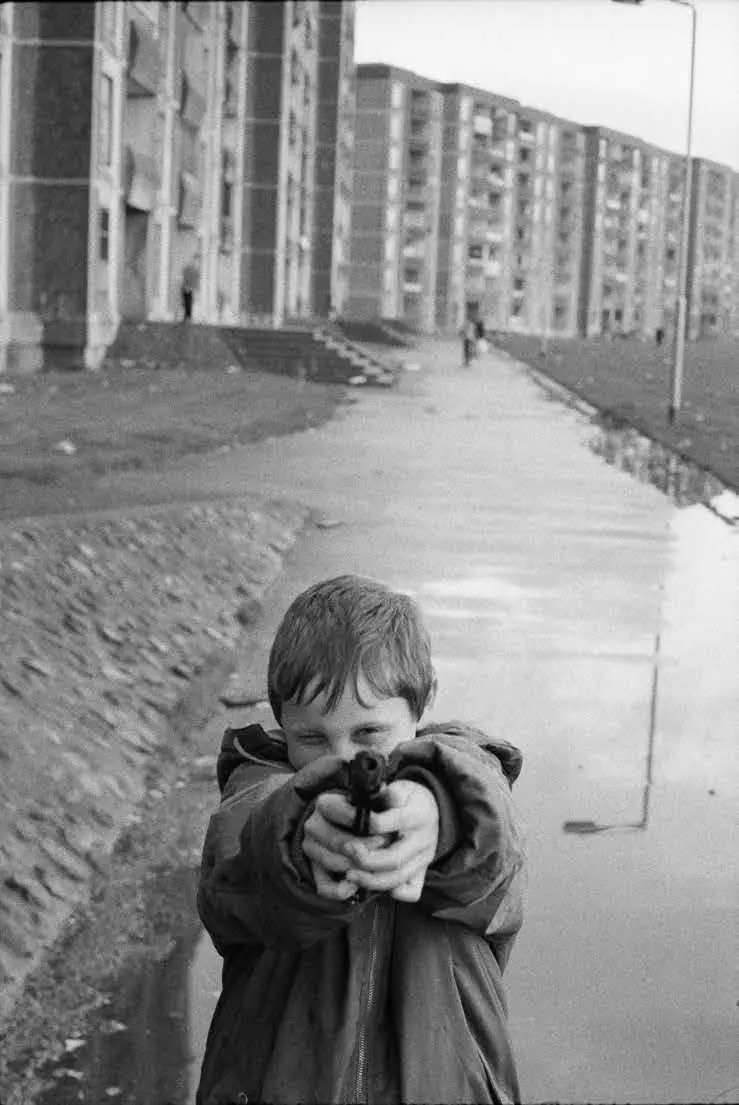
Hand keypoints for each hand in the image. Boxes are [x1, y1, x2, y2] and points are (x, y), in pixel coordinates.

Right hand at [302, 792, 389, 900]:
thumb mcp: (375, 800)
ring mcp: (311, 847)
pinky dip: (340, 890)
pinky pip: (323, 886)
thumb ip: (386, 797)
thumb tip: (395, 795)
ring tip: (378, 864)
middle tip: (386, 849)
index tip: (383, 831)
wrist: (349, 823)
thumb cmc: (367, 811)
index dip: (364, 823)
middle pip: (339, 842)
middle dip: (366, 848)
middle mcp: (313, 825)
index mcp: (325, 804)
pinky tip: (356, 887)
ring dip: (359, 867)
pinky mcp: (313, 868)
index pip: (339, 812)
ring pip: (334, 863)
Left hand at [343, 781, 438, 902]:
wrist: (433, 809)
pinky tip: (373, 885)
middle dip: (366, 860)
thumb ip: (388, 793)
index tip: (350, 822)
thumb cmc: (410, 798)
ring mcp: (424, 860)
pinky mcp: (423, 873)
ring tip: (349, 874)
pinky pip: (411, 892)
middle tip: (346, 851)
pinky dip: (393, 892)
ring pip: (398, 879)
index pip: (393, 824)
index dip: (369, 824)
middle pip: (394, 859)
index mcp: (418, 816)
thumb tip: (376, 792)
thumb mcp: (402, 788)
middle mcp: (423, 841)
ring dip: (370, 880)